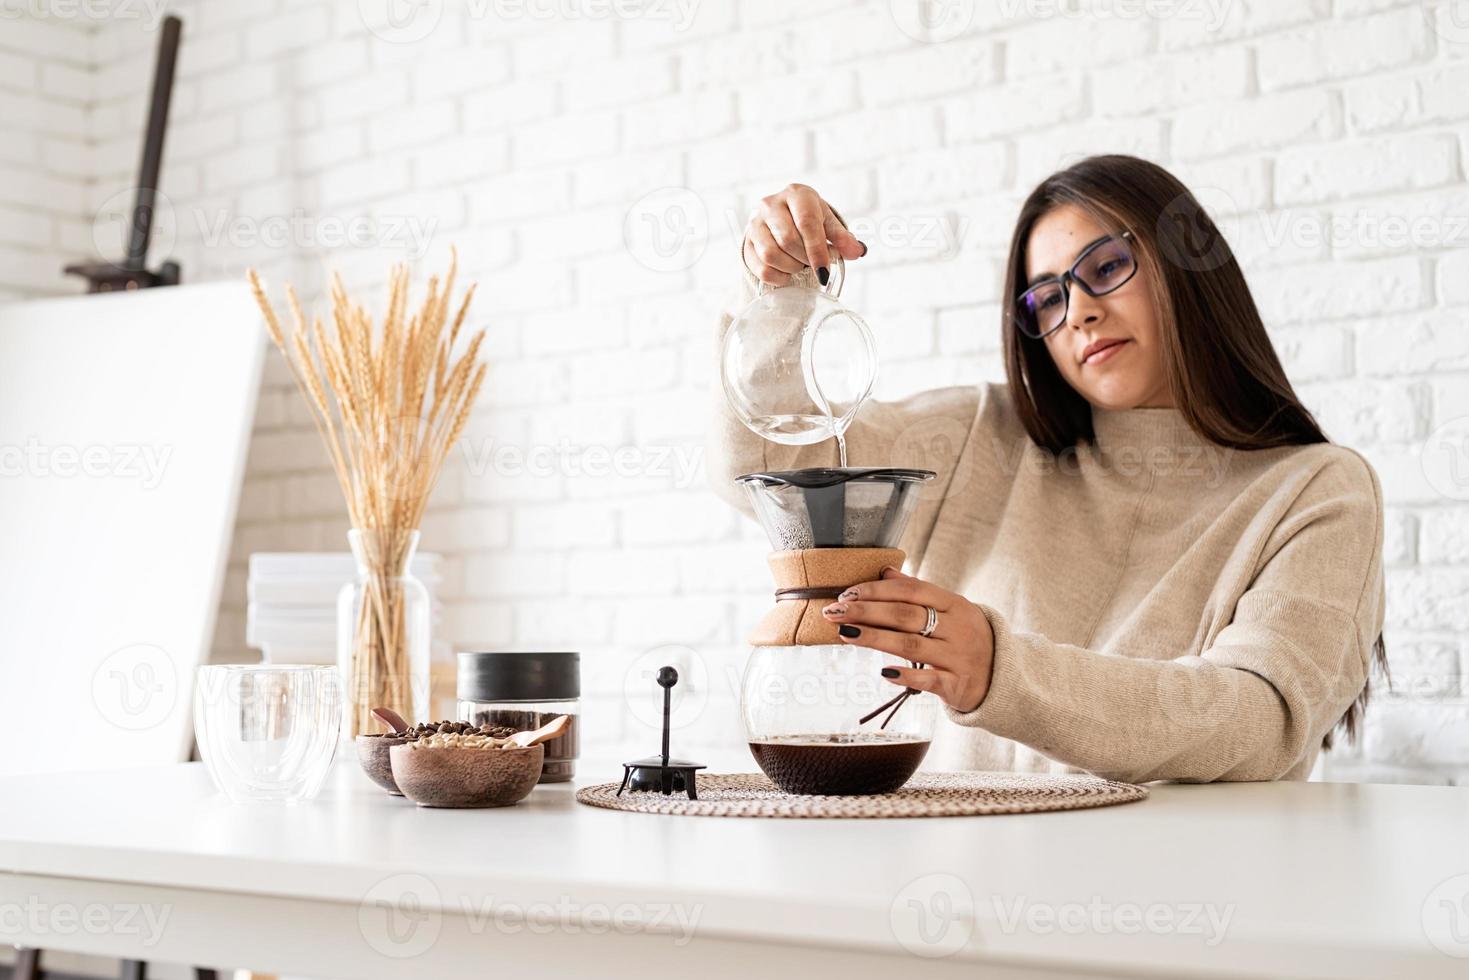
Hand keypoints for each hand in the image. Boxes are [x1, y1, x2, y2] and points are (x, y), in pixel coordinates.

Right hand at [742, 183, 866, 287]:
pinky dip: (778, 277)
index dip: (817, 250)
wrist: (781, 218)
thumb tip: (857, 251)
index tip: (825, 270)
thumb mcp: (827, 222)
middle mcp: (771, 204)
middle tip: (813, 264)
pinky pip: (761, 267)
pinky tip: (787, 273)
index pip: (807, 223)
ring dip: (790, 268)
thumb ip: (842, 238)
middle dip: (805, 259)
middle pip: (788, 240)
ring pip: (771, 254)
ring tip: (799, 265)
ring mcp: (755, 223)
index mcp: (796, 194)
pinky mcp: (747, 242)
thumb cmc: (807, 218)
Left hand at [822, 566, 995, 713]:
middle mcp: (957, 627)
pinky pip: (929, 679)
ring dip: (875, 638)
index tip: (846, 594)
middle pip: (905, 615)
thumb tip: (885, 571)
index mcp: (954, 603)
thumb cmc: (966, 638)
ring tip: (844, 634)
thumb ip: (918, 592)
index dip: (876, 590)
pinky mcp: (958, 684)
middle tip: (834, 612)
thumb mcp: (950, 610)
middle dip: (866, 612)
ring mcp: (958, 656)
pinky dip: (906, 676)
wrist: (1003, 676)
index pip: (910, 590)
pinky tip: (883, 674)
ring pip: (911, 645)